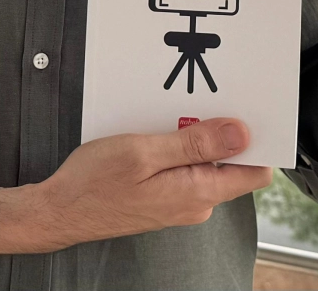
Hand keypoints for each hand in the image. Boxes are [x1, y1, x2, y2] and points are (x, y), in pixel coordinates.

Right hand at [28, 119, 271, 250]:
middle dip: (220, 132)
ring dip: (194, 139)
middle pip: (231, 163)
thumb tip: (241, 134)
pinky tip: (156, 135)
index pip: (255, 171)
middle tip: (195, 106)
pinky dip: (177, 149)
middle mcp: (196, 203)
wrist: (60, 211)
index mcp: (198, 192)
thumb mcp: (144, 152)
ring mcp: (181, 203)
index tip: (246, 112)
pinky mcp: (166, 199)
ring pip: (206, 164)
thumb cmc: (93, 184)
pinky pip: (186, 169)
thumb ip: (195, 145)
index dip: (257, 140)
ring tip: (167, 120)